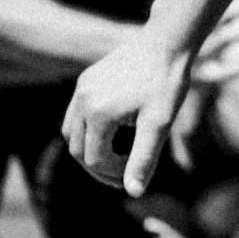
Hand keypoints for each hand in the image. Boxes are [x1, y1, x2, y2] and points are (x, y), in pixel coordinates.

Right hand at [64, 0, 238, 196]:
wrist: (166, 44)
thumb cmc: (166, 84)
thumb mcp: (159, 125)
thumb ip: (143, 159)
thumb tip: (133, 193)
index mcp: (98, 114)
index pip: (94, 161)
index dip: (112, 176)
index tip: (133, 178)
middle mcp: (82, 101)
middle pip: (78, 150)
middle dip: (98, 168)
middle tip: (122, 176)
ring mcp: (81, 89)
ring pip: (72, 133)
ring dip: (90, 150)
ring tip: (117, 157)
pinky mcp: (85, 80)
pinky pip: (76, 114)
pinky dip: (88, 131)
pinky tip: (114, 134)